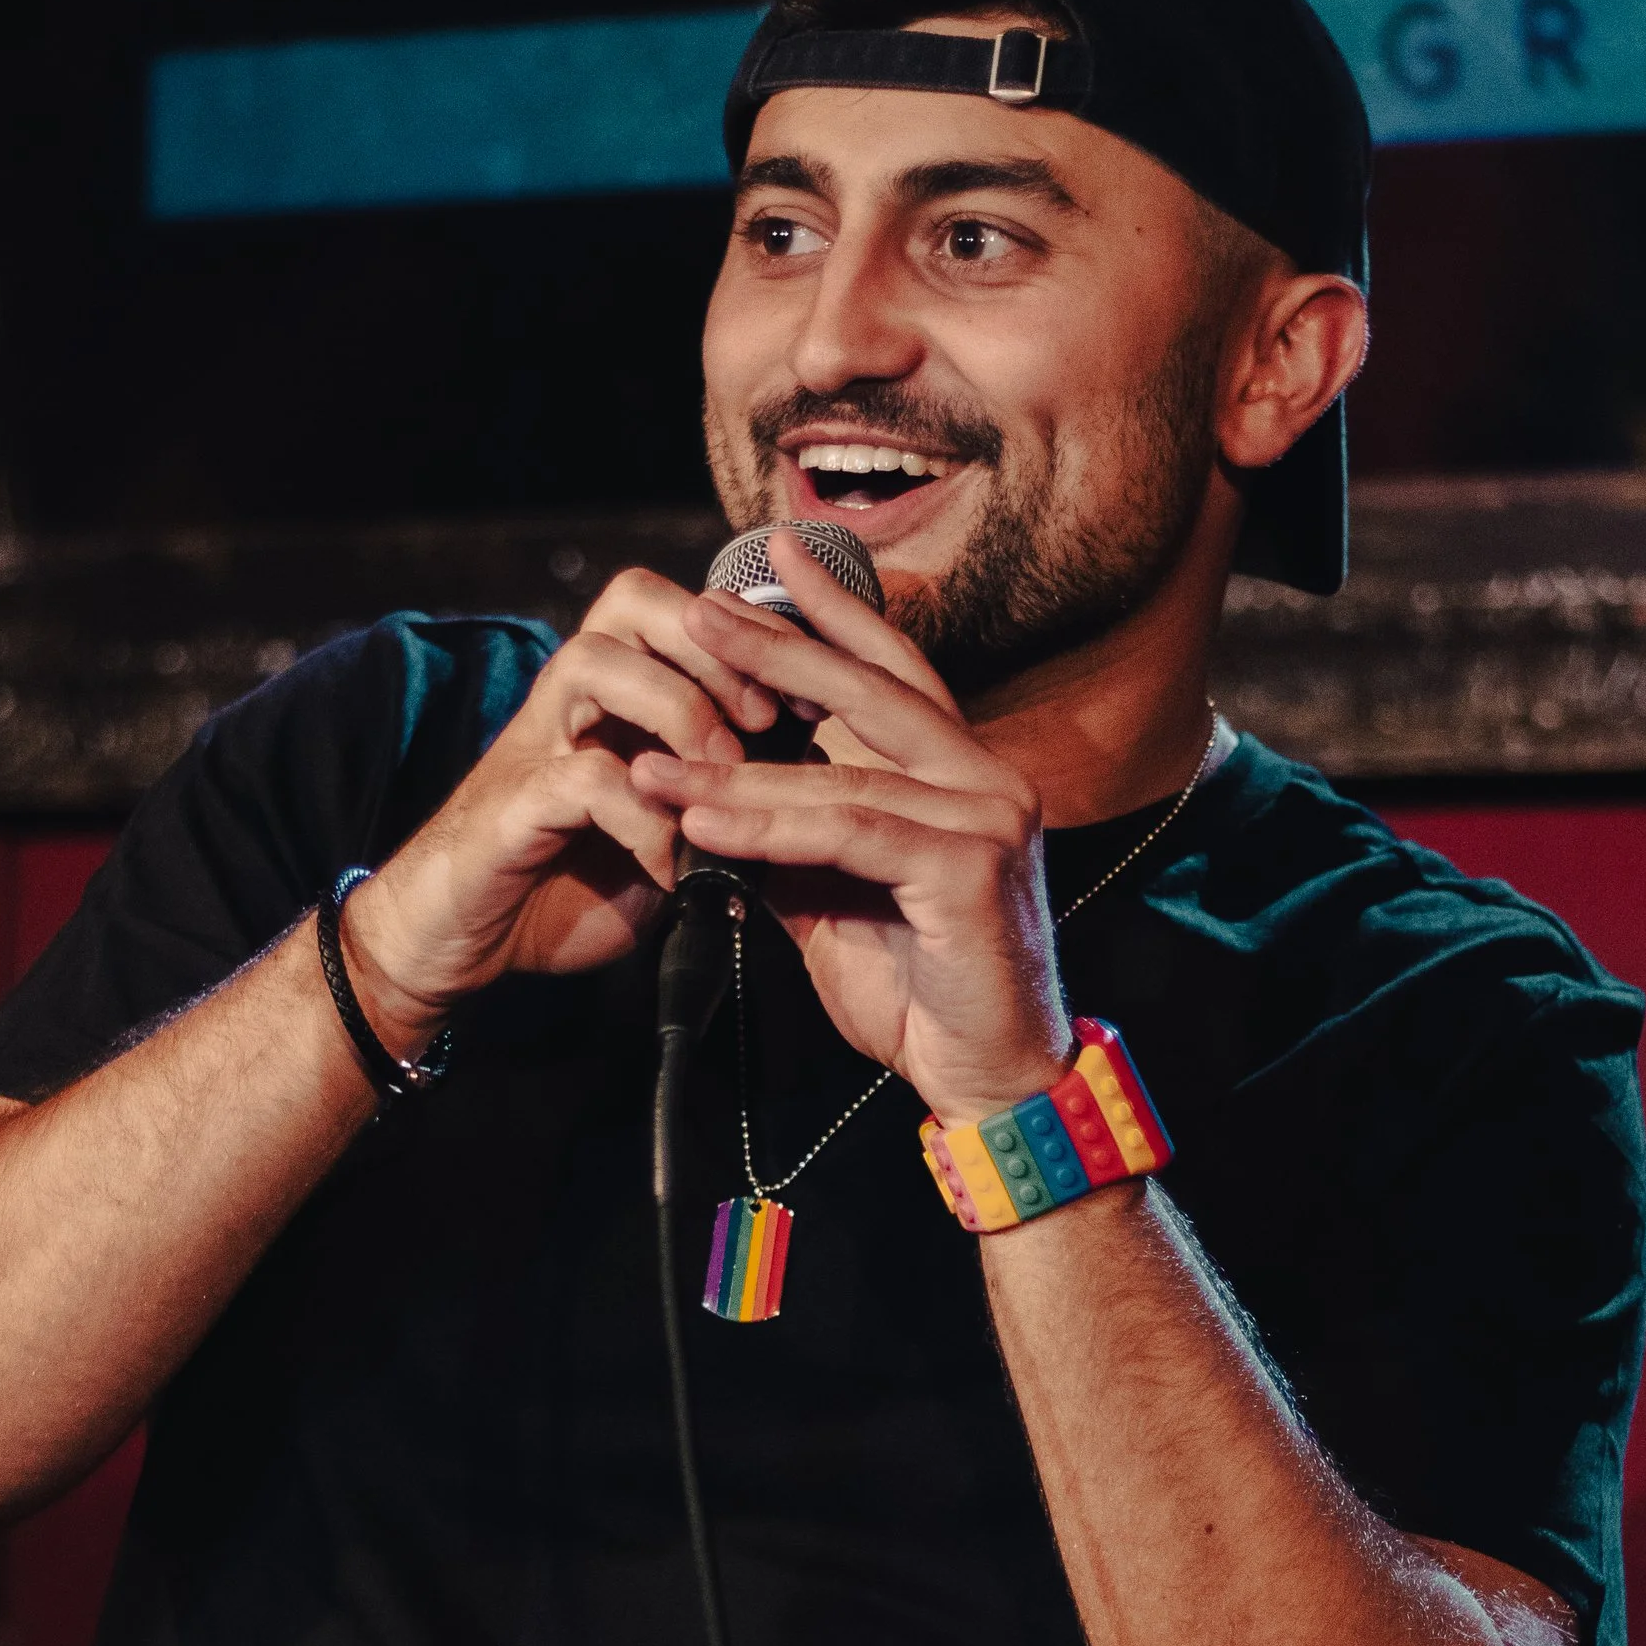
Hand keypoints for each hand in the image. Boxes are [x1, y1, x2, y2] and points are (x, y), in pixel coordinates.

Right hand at [339, 571, 776, 1048]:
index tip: (812, 696)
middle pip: (633, 598)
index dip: (751, 634)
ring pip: (596, 660)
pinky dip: (641, 818)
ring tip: (723, 778)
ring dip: (676, 709)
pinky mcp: (509, 804)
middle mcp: (569, 700)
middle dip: (712, 645)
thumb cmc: (566, 886)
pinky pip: (580, 778)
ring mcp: (533, 744)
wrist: (460, 943)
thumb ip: (721, 796)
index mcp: (611, 695)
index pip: (680, 607)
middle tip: (764, 719)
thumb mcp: (664, 834)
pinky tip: (675, 867)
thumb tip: (812, 768)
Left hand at [630, 536, 1071, 1122]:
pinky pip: (848, 832)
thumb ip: (793, 839)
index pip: (894, 673)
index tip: (770, 562)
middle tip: (701, 610)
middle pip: (871, 692)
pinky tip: (704, 821)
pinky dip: (767, 826)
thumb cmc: (921, 997)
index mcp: (964, 775)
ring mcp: (989, 818)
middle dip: (779, 646)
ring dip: (736, 768)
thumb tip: (713, 798)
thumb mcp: (837, 898)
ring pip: (841, 773)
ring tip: (656, 759)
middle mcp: (988, 780)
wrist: (984, 1083)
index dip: (833, 615)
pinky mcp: (971, 868)